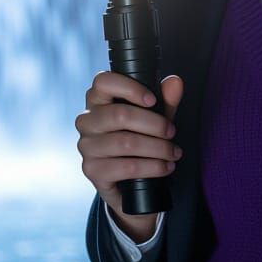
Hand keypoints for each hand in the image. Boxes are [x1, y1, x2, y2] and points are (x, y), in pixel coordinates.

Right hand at [75, 71, 183, 240]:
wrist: (128, 179)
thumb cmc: (139, 137)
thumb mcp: (155, 116)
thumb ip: (165, 99)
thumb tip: (175, 82)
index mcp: (98, 100)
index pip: (103, 82)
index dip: (130, 88)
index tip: (153, 100)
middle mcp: (87, 121)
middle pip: (120, 114)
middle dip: (154, 124)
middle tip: (171, 132)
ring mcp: (87, 146)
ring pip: (125, 142)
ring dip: (157, 148)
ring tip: (173, 152)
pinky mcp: (93, 170)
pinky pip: (126, 167)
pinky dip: (152, 167)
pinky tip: (164, 167)